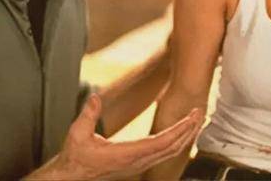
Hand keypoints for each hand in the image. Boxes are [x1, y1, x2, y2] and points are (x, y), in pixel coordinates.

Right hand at [26, 93, 203, 179]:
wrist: (72, 177)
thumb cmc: (75, 157)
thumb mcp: (77, 134)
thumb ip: (87, 115)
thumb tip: (95, 98)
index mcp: (127, 155)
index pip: (162, 143)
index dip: (179, 129)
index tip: (191, 116)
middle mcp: (137, 162)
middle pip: (172, 147)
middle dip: (188, 130)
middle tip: (199, 112)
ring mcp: (138, 165)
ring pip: (170, 152)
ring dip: (184, 136)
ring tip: (194, 120)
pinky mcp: (137, 164)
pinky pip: (163, 154)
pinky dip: (175, 142)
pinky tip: (179, 133)